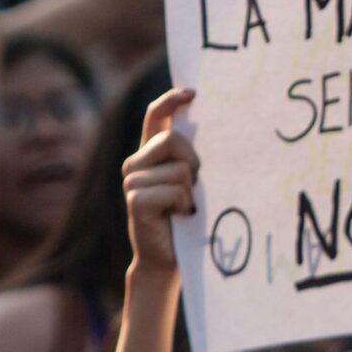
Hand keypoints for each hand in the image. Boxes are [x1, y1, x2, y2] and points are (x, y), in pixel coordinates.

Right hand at [123, 88, 199, 274]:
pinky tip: (179, 217)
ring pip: (179, 168)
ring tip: (184, 208)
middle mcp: (136, 163)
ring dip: (191, 191)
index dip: (171, 100)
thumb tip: (220, 129)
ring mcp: (132, 181)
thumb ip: (192, 158)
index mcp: (150, 154)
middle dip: (193, 162)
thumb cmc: (187, 219)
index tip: (193, 93)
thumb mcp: (192, 183)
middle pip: (173, 138)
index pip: (155, 116)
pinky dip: (185, 205)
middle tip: (194, 188)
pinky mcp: (136, 200)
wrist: (168, 258)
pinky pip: (174, 189)